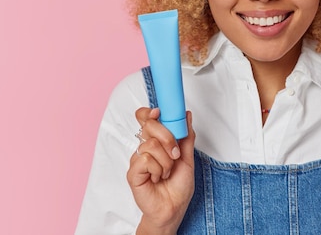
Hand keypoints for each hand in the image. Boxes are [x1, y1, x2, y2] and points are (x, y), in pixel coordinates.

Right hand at [127, 107, 195, 234]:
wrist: (173, 208)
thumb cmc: (178, 186)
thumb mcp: (187, 157)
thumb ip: (186, 136)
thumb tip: (187, 115)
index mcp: (157, 142)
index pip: (146, 119)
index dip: (150, 113)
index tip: (159, 112)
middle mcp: (145, 148)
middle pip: (148, 125)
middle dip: (167, 136)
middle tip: (175, 153)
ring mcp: (137, 159)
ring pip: (151, 144)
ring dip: (166, 160)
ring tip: (167, 172)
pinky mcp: (133, 172)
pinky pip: (145, 159)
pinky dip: (158, 169)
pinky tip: (158, 178)